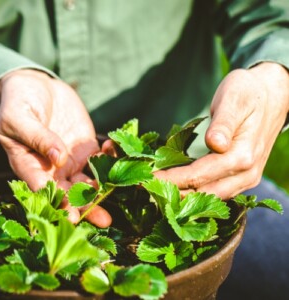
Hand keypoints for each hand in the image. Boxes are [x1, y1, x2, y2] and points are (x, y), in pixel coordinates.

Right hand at [0, 69, 111, 226]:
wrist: (37, 87)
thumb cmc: (19, 102)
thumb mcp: (19, 118)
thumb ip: (37, 137)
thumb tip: (57, 158)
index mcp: (30, 165)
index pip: (43, 189)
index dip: (57, 203)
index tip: (71, 215)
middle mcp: (53, 168)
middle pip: (69, 192)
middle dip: (85, 206)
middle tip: (102, 220)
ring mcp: (72, 159)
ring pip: (88, 180)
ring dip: (102, 189)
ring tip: (116, 195)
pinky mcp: (86, 148)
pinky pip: (101, 158)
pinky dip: (110, 158)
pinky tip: (116, 154)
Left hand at [155, 62, 288, 198]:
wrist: (273, 96)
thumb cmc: (249, 93)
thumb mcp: (234, 99)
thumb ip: (224, 122)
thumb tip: (214, 144)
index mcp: (242, 155)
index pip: (199, 175)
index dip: (172, 179)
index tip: (147, 179)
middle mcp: (246, 174)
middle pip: (204, 192)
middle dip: (173, 193)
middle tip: (146, 189)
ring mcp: (246, 178)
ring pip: (211, 196)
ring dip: (184, 197)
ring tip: (158, 193)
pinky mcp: (242, 177)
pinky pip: (218, 191)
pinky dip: (197, 193)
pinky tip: (180, 189)